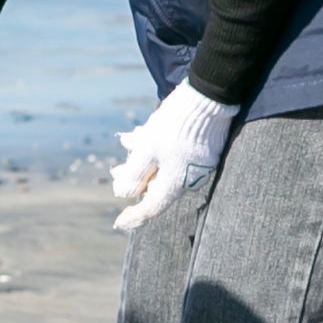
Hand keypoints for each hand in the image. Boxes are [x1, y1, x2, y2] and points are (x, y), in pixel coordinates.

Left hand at [107, 83, 239, 231]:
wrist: (207, 99)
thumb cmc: (175, 125)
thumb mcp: (147, 148)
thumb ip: (134, 173)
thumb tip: (122, 194)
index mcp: (176, 182)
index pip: (152, 208)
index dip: (134, 216)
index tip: (118, 223)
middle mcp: (188, 178)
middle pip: (156, 186)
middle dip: (134, 178)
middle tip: (115, 171)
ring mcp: (196, 164)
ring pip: (162, 168)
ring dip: (142, 159)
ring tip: (128, 144)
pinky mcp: (200, 150)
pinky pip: (172, 157)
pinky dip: (155, 149)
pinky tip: (141, 135)